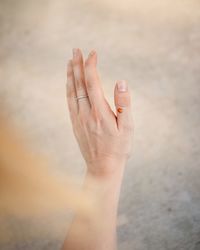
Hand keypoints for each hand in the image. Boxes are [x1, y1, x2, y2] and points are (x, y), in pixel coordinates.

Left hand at [66, 48, 132, 176]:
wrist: (102, 168)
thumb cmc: (119, 148)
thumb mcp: (127, 128)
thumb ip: (124, 104)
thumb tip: (121, 82)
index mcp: (99, 112)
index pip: (92, 82)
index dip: (91, 66)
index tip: (93, 53)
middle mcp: (85, 113)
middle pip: (79, 84)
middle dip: (78, 65)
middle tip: (76, 50)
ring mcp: (78, 118)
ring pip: (71, 91)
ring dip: (70, 75)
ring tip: (70, 62)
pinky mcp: (75, 124)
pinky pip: (69, 102)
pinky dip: (68, 89)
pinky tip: (69, 83)